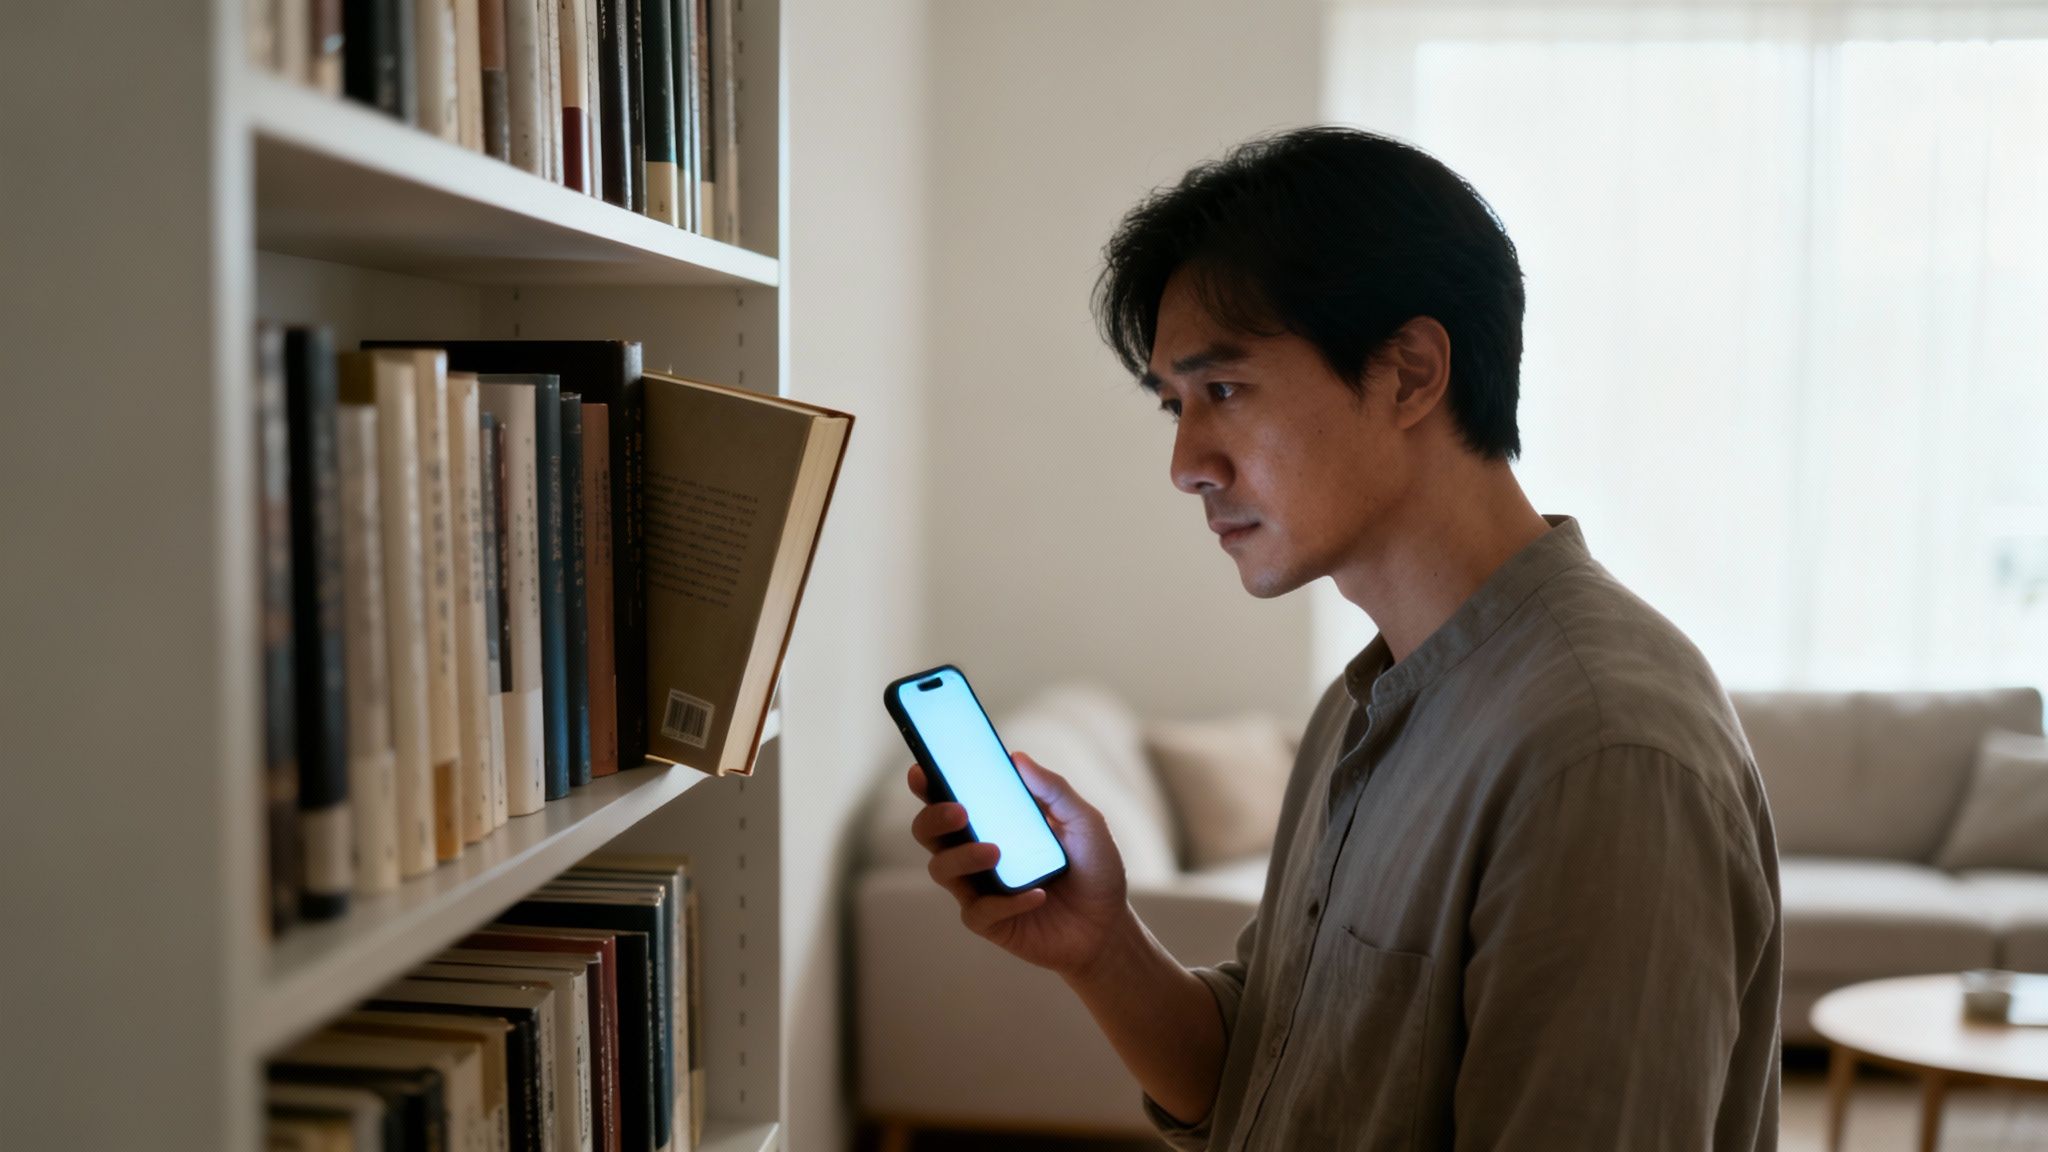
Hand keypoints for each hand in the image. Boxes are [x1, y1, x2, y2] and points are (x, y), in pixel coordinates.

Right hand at [907, 753, 1132, 977]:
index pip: (948, 798)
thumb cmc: (1093, 868)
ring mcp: (979, 888)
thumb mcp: (1084, 822)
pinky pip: (979, 910)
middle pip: (928, 832)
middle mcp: (975, 852)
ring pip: (941, 869)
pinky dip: (1006, 901)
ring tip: (996, 852)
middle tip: (960, 811)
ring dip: (963, 856)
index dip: (927, 784)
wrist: (1108, 926)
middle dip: (934, 818)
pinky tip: (1038, 895)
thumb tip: (1017, 758)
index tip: (921, 770)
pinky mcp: (989, 922)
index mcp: (992, 821)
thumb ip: (1054, 790)